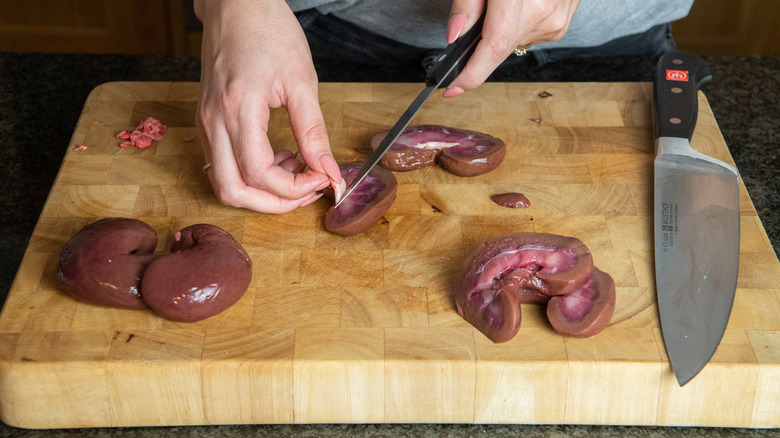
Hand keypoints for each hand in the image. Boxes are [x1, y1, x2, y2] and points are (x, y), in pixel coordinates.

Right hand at [195, 0, 341, 213]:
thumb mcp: (302, 80)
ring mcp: (205, 123)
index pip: (260, 173)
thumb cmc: (269, 31)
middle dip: (273, 204)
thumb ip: (314, 131)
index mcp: (238, 108)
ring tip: (294, 172)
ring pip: (223, 183)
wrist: (236, 5)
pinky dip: (248, 175)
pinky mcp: (205, 122)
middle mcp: (214, 121)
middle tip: (307, 192)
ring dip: (259, 192)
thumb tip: (328, 170)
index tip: (322, 179)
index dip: (294, 188)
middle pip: (232, 191)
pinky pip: (220, 165)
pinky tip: (277, 158)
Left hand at [442, 0, 580, 97]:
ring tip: (506, 3)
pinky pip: (528, 36)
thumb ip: (467, 3)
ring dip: (501, 32)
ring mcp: (555, 21)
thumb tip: (454, 37)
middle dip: (481, 45)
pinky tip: (521, 7)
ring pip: (513, 43)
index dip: (471, 74)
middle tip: (478, 20)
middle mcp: (542, 11)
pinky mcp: (560, 25)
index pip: (494, 48)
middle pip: (500, 49)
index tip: (452, 89)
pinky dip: (517, 27)